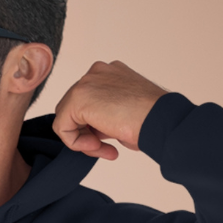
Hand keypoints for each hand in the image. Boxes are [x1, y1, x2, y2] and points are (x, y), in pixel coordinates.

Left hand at [52, 60, 168, 160]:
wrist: (161, 120)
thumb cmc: (152, 120)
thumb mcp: (124, 114)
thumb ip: (104, 116)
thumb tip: (91, 131)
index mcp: (110, 74)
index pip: (89, 103)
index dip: (95, 128)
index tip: (112, 143)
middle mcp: (97, 73)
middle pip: (74, 109)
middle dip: (87, 133)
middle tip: (105, 148)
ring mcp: (87, 82)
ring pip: (67, 117)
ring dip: (83, 140)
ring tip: (104, 149)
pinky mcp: (78, 97)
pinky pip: (62, 126)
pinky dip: (75, 142)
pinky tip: (96, 146)